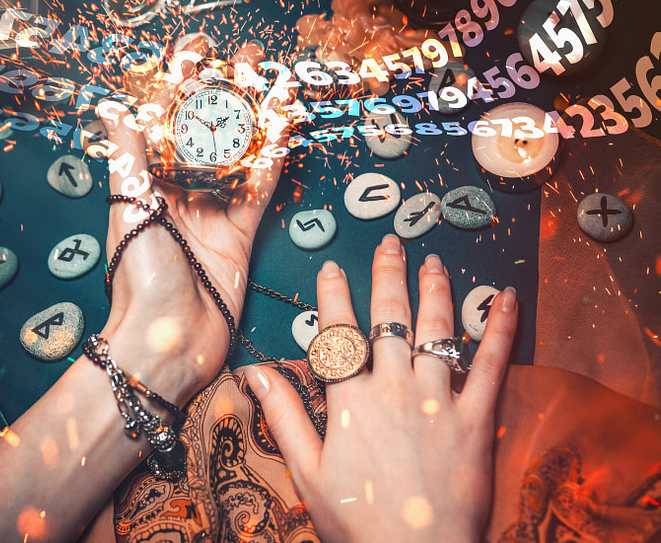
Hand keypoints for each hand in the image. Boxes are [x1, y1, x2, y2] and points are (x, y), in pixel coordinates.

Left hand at [99, 36, 289, 405]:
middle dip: (228, 87)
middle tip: (249, 53)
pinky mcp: (241, 231)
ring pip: (241, 150)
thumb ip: (128, 153)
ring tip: (276, 76)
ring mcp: (213, 208)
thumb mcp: (128, 205)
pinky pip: (262, 185)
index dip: (181, 79)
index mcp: (146, 179)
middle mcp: (180, 189)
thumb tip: (112, 103)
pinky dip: (276, 155)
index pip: (164, 116)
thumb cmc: (138, 274)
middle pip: (208, 127)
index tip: (199, 46)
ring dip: (259, 112)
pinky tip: (289, 123)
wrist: (168, 339)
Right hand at [245, 234, 517, 541]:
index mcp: (350, 400)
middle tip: (389, 243)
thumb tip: (253, 371)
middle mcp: (394, 388)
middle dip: (387, 276)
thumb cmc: (359, 520)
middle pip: (389, 318)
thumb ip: (282, 415)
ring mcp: (438, 400)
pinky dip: (500, 328)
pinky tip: (506, 298)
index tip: (332, 268)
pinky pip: (491, 364)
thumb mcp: (307, 470)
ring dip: (434, 289)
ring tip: (432, 261)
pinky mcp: (476, 418)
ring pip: (436, 330)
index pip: (338, 334)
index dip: (333, 296)